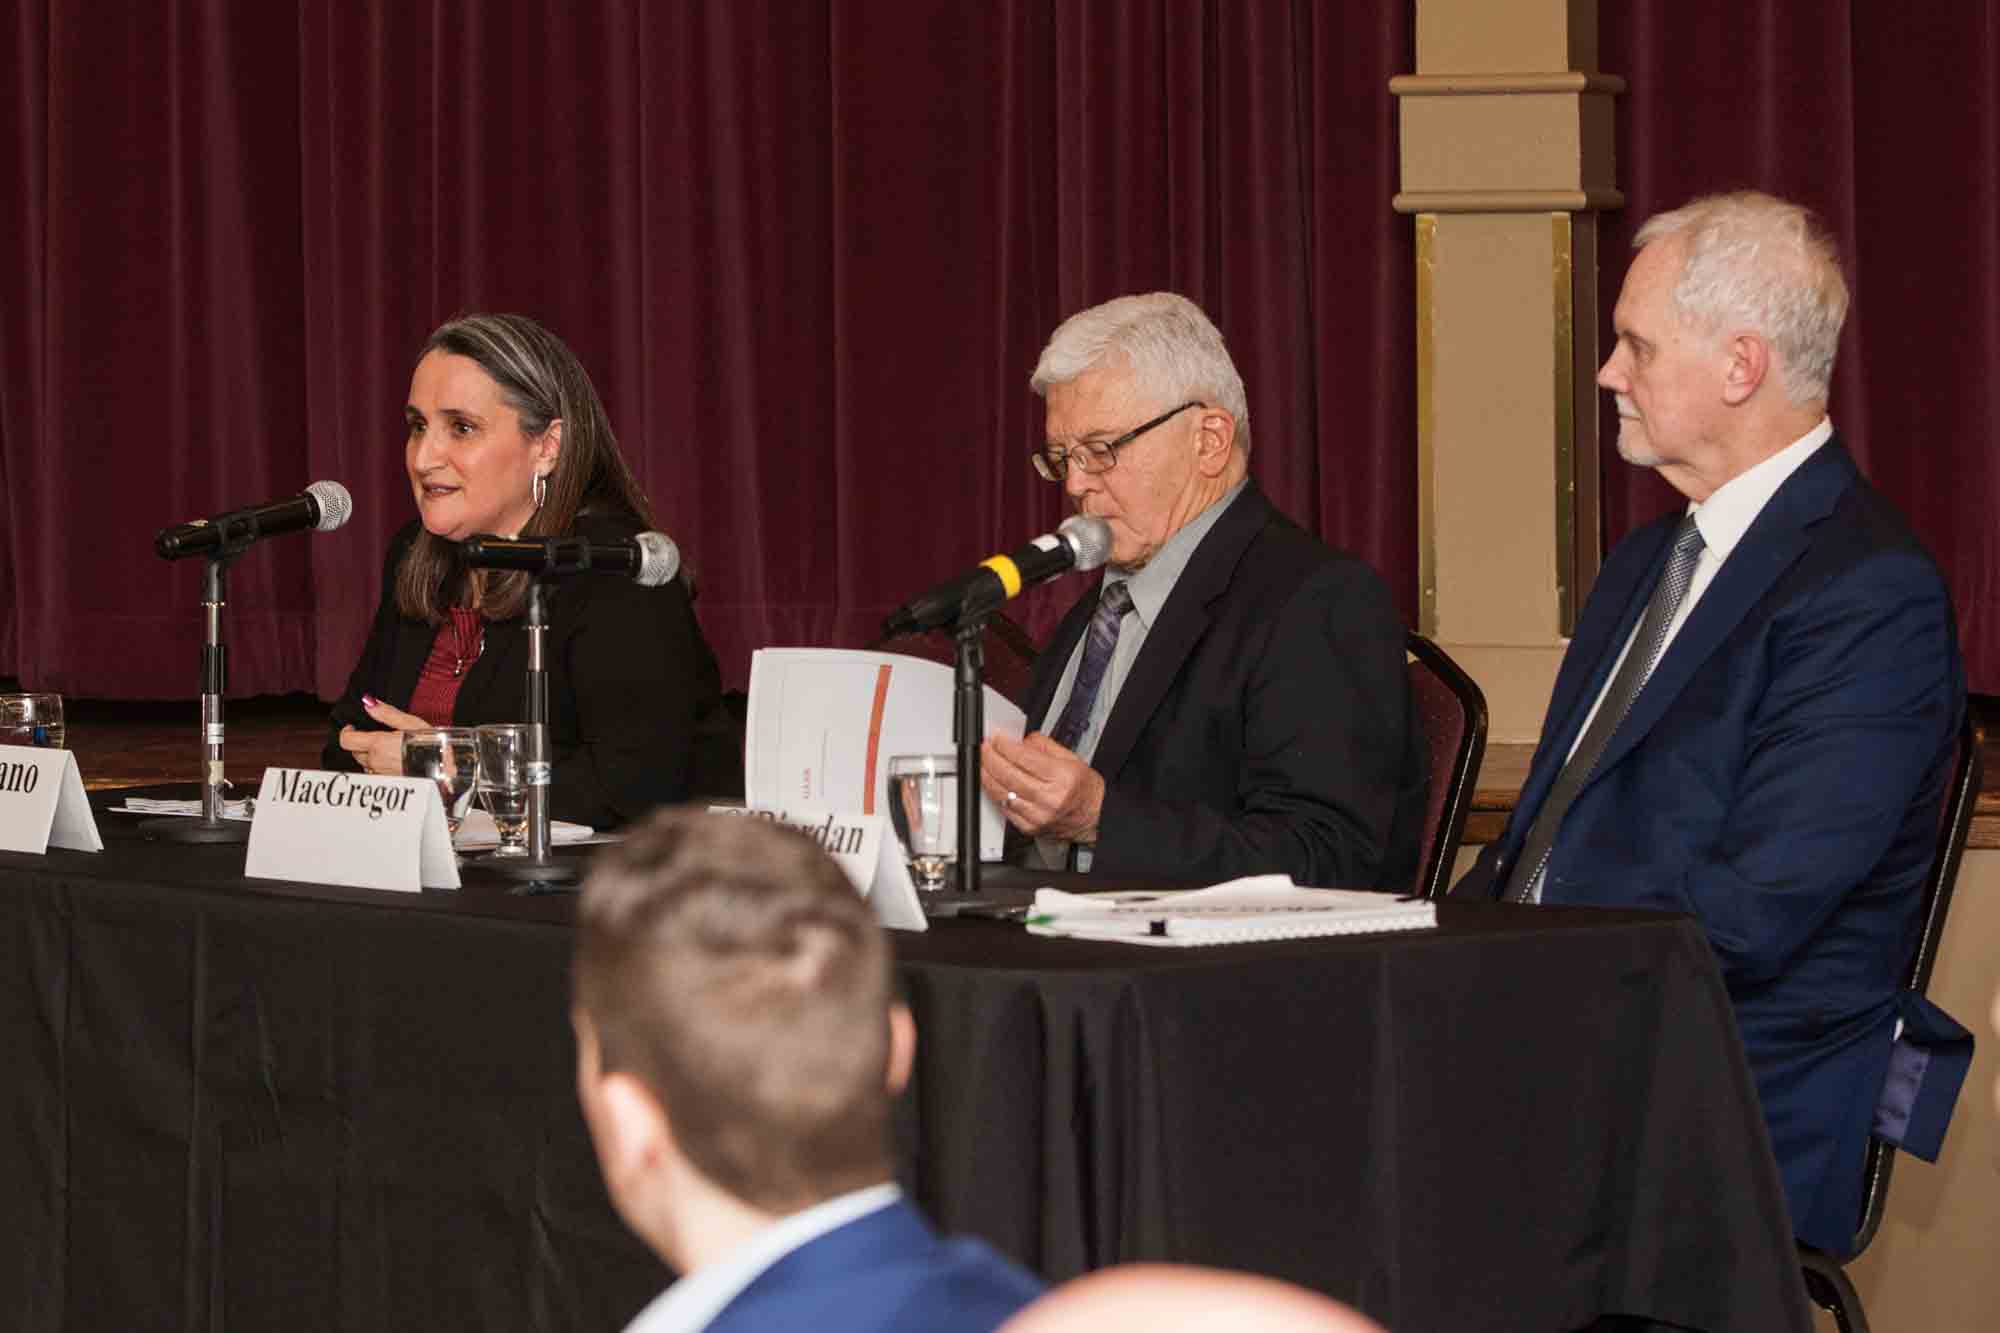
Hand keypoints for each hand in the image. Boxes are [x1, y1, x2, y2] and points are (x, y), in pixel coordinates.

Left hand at [337, 694, 429, 775]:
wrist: (445, 769)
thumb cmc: (431, 745)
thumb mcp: (410, 723)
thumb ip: (386, 713)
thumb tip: (369, 703)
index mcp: (377, 745)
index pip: (346, 740)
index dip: (346, 731)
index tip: (353, 727)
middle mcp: (376, 762)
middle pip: (354, 752)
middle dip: (360, 742)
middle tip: (374, 735)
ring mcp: (381, 774)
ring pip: (364, 764)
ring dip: (369, 755)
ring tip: (386, 748)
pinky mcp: (389, 782)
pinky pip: (375, 774)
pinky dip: (378, 766)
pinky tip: (393, 761)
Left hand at [980, 732, 1105, 842]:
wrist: (1095, 818)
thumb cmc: (1085, 789)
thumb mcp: (1071, 759)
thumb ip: (1044, 746)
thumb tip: (1020, 740)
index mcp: (1062, 778)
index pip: (1024, 758)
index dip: (1005, 746)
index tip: (997, 738)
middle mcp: (1049, 798)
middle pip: (1009, 775)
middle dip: (990, 758)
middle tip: (984, 748)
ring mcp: (1038, 815)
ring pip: (1002, 793)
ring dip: (987, 776)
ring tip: (982, 763)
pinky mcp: (1030, 827)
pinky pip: (1004, 809)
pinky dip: (995, 794)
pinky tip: (991, 783)